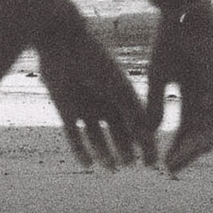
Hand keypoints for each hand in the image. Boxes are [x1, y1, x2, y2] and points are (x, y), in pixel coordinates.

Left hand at [37, 21, 158, 169]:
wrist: (61, 43)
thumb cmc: (95, 61)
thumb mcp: (118, 88)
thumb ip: (132, 112)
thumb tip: (148, 137)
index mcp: (122, 93)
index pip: (137, 123)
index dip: (145, 142)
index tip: (151, 160)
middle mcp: (105, 102)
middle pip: (117, 132)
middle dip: (125, 149)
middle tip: (130, 165)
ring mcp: (84, 106)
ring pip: (96, 137)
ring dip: (104, 153)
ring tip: (112, 168)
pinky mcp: (65, 109)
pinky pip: (73, 135)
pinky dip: (80, 150)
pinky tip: (88, 164)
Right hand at [146, 0, 212, 173]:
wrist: (181, 14)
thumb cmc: (169, 43)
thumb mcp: (158, 79)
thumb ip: (155, 105)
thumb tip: (147, 132)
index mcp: (196, 99)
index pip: (190, 133)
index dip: (179, 150)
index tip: (164, 166)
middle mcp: (211, 98)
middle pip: (204, 135)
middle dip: (188, 153)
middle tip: (172, 167)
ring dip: (197, 142)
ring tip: (181, 155)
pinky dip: (208, 114)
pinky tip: (194, 127)